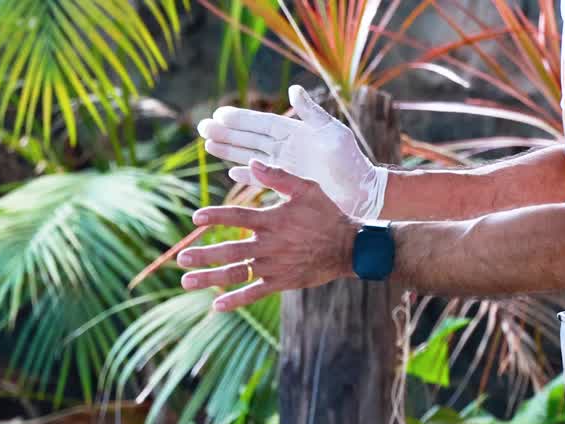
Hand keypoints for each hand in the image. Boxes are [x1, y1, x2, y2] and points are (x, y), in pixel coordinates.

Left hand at [179, 160, 359, 311]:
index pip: (238, 215)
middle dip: (203, 254)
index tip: (195, 218)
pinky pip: (254, 292)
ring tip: (186, 281)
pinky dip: (236, 300)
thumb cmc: (327, 214)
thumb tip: (252, 162)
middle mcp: (269, 244)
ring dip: (210, 277)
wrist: (351, 247)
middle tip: (180, 258)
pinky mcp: (281, 281)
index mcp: (273, 220)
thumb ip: (278, 176)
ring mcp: (274, 265)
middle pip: (230, 249)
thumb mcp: (306, 189)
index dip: (216, 216)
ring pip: (237, 273)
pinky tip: (216, 305)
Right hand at [197, 85, 387, 218]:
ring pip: (249, 156)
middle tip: (201, 127)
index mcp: (295, 133)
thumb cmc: (351, 162)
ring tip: (207, 144)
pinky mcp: (286, 183)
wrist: (362, 192)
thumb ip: (311, 113)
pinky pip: (260, 177)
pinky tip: (231, 172)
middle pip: (249, 138)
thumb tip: (293, 90)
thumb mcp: (332, 133)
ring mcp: (285, 166)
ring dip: (228, 151)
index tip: (217, 114)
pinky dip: (246, 174)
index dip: (239, 119)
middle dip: (225, 133)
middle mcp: (286, 148)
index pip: (260, 124)